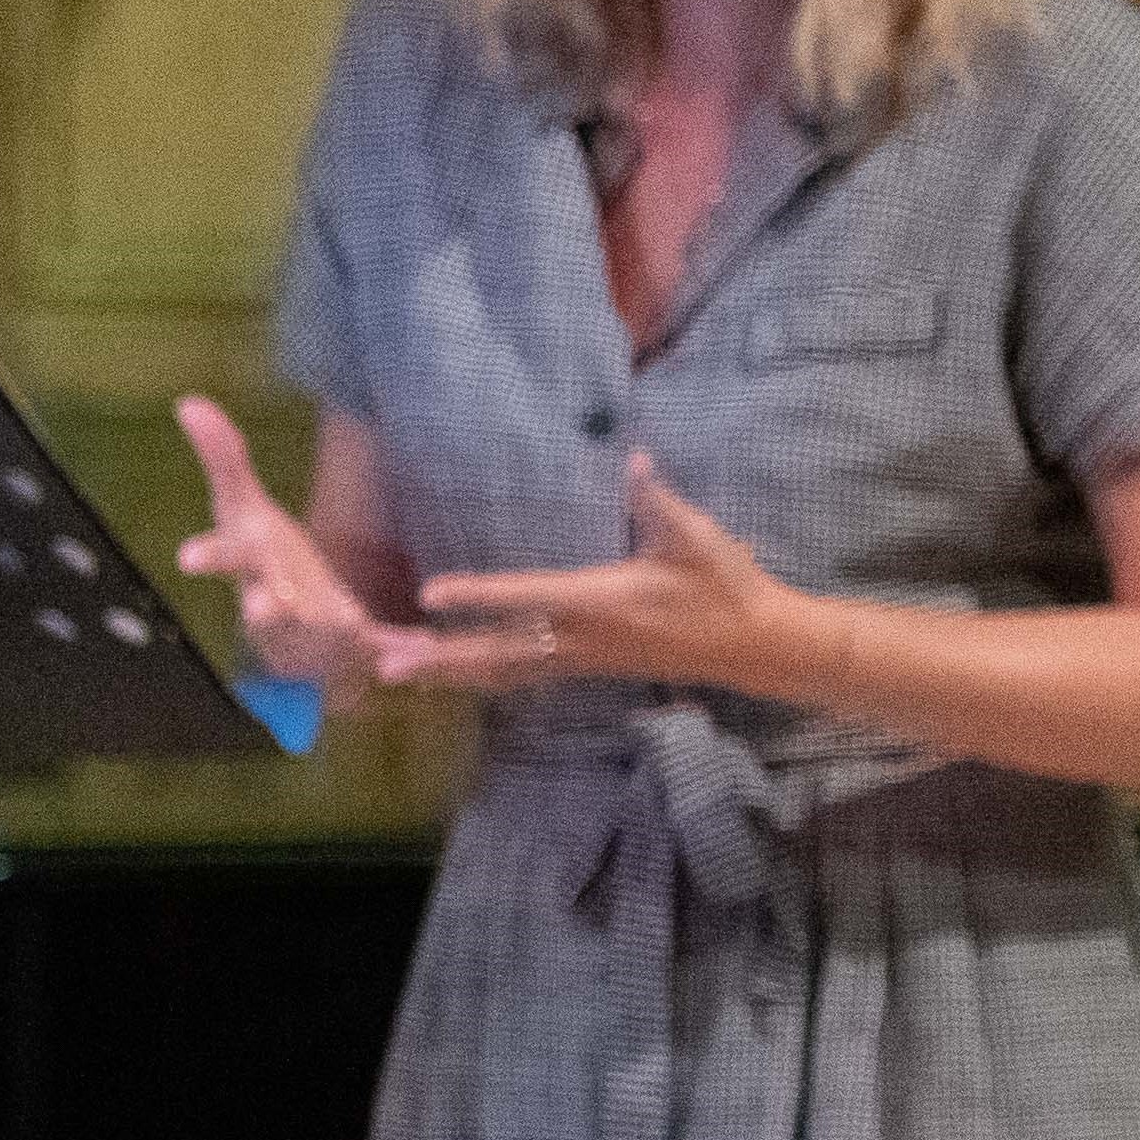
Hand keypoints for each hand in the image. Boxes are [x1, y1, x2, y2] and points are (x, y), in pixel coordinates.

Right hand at [173, 394, 388, 698]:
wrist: (299, 639)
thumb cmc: (266, 561)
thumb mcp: (245, 508)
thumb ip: (223, 459)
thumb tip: (188, 401)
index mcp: (250, 567)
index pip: (224, 558)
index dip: (208, 557)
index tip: (188, 558)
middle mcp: (279, 605)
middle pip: (266, 609)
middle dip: (266, 608)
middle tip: (262, 608)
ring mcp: (316, 630)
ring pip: (320, 632)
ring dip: (331, 629)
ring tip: (347, 623)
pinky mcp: (357, 645)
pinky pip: (378, 647)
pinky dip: (397, 649)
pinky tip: (420, 644)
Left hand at [383, 454, 820, 701]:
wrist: (757, 645)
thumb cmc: (727, 585)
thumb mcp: (698, 537)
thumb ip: (658, 502)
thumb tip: (633, 459)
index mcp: (601, 600)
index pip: (526, 597)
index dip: (476, 595)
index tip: (427, 593)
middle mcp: (583, 638)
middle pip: (497, 651)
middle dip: (438, 656)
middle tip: (381, 661)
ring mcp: (583, 659)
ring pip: (502, 671)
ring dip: (447, 672)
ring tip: (392, 674)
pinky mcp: (587, 667)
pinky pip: (521, 676)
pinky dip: (479, 678)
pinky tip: (445, 679)